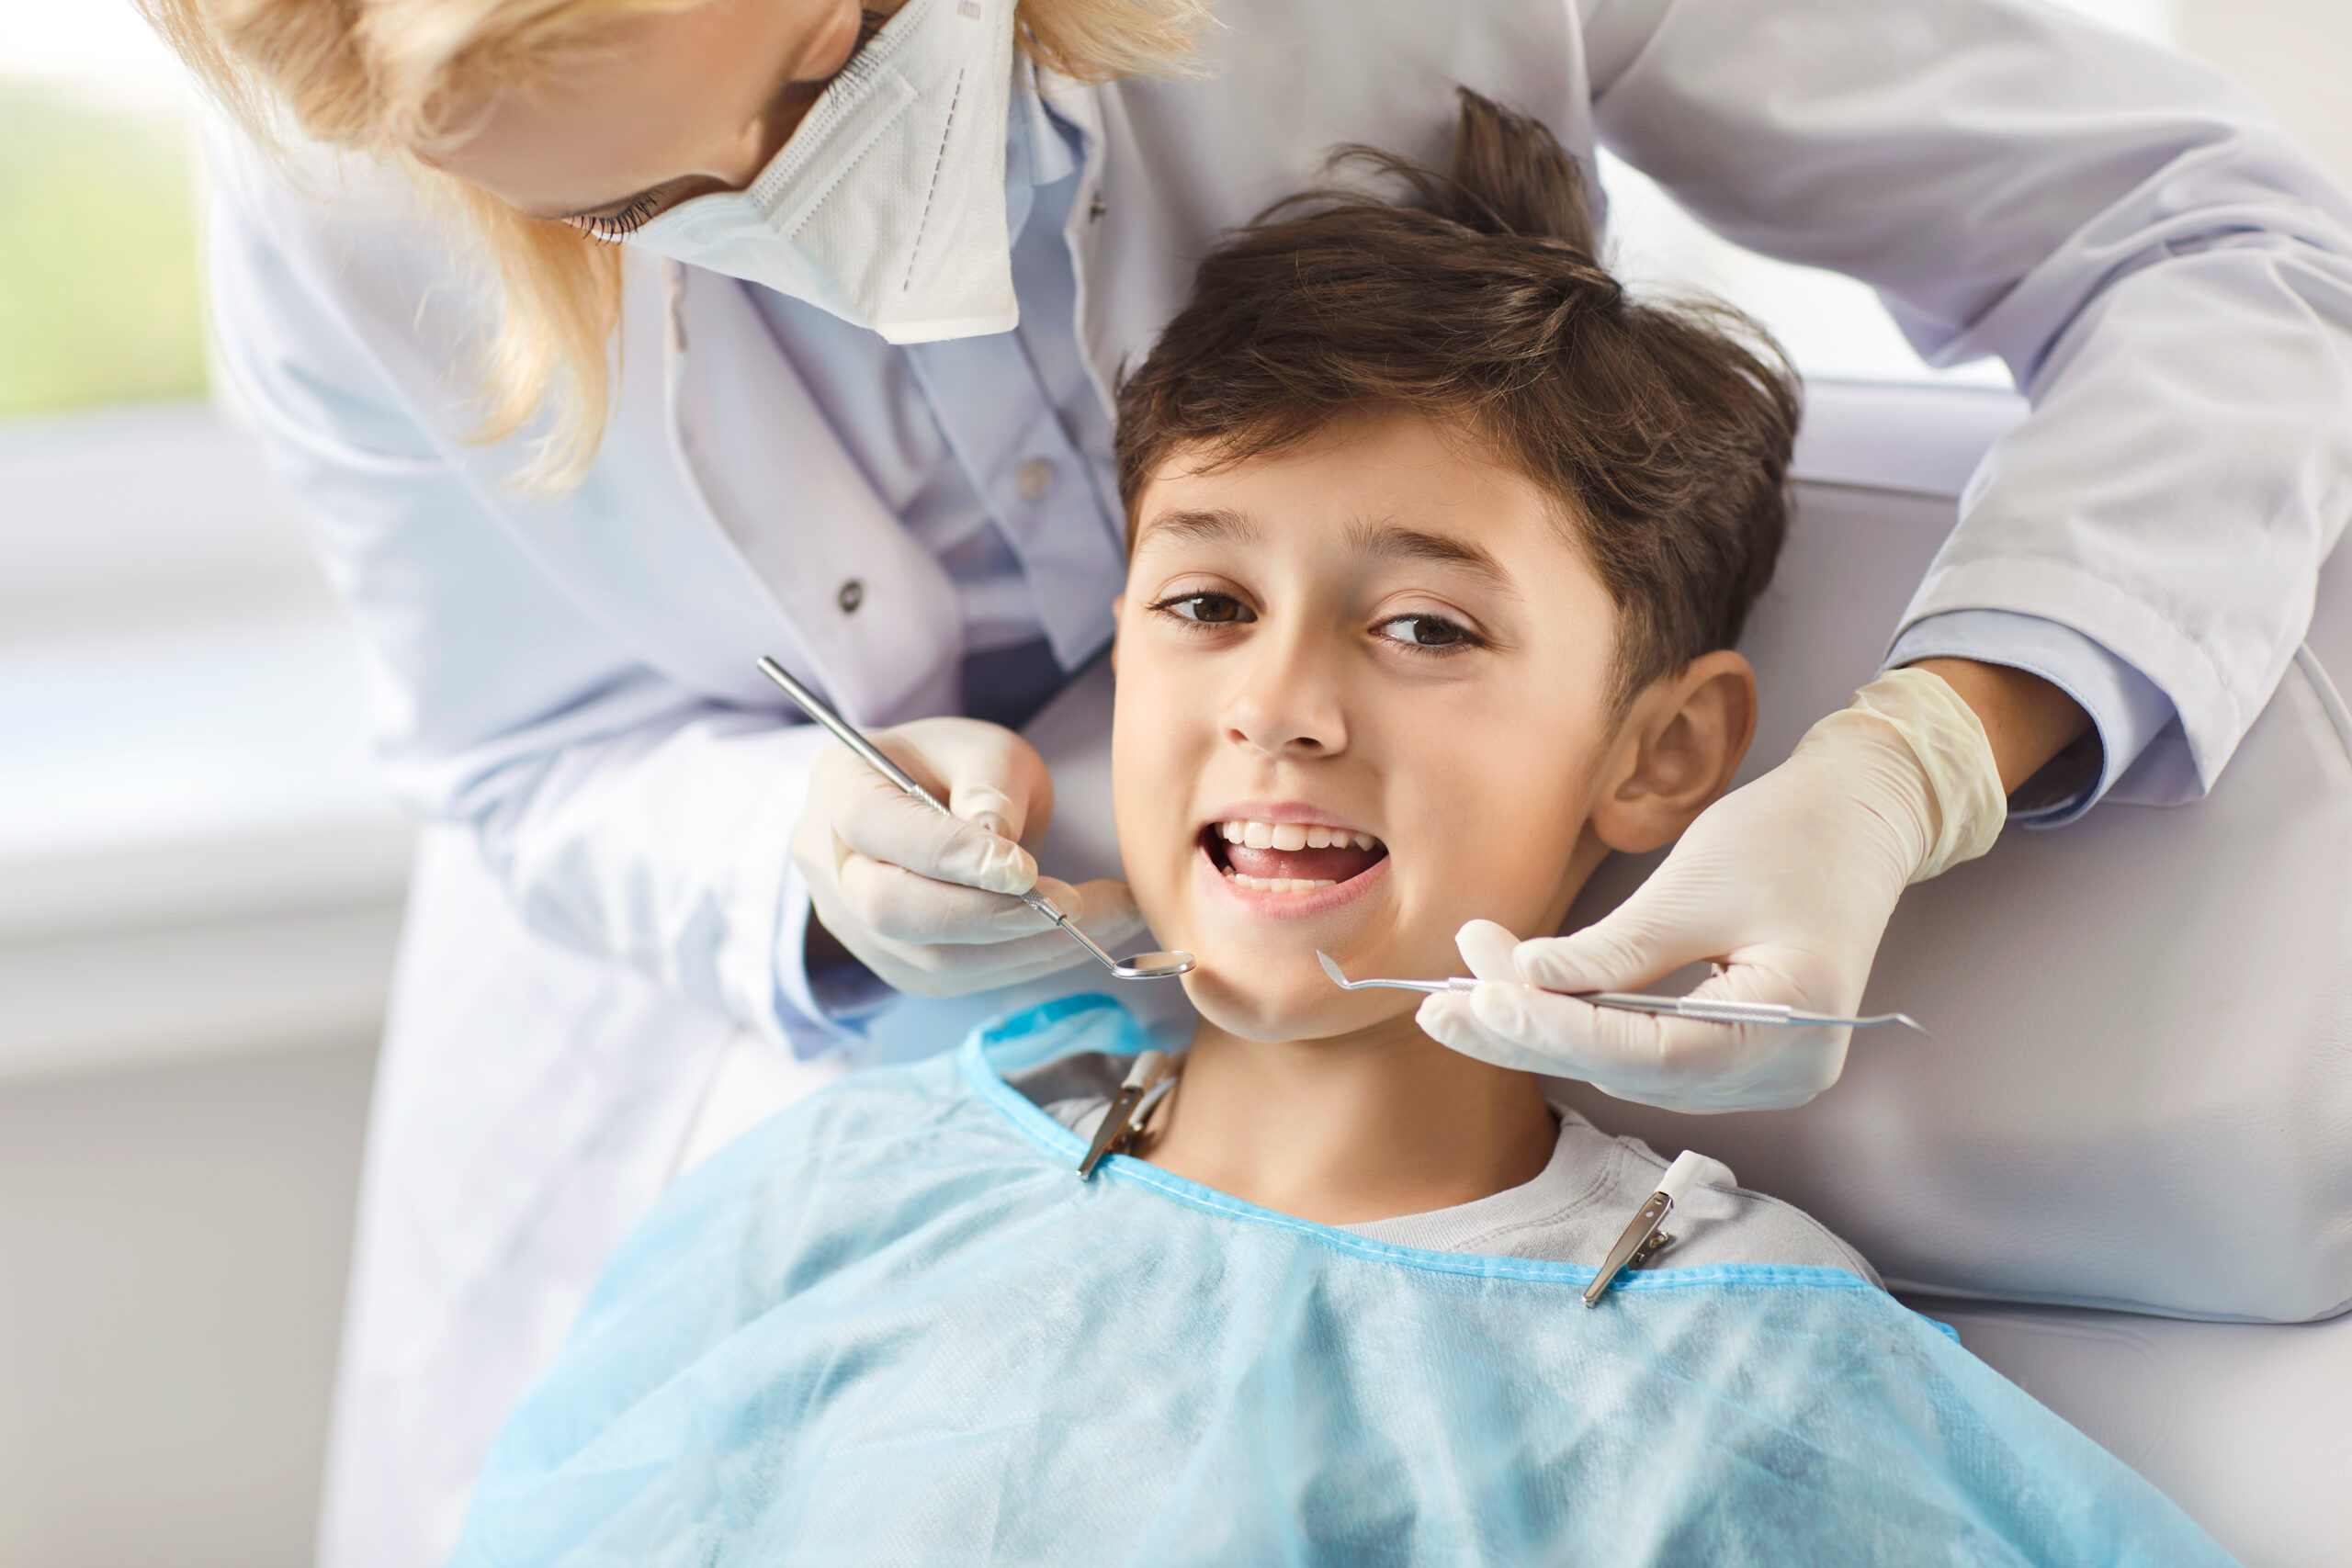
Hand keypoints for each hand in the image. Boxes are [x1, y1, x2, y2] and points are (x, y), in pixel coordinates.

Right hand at [792, 717, 1144, 997]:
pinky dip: (1026, 961)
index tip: (1025, 868)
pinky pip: (959, 978)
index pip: (875, 826)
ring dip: (1026, 946)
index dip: (947, 853)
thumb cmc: (959, 768)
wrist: (939, 805)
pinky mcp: (897, 964)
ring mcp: (854, 924)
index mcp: (838, 784)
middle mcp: (829, 863)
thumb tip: (1000, 845)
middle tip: (1075, 903)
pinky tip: (1080, 937)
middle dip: (990, 913)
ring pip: (930, 957)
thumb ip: (990, 785)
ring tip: (1108, 918)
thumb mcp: (984, 748)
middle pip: (891, 907)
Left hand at [1417, 669, 2007, 1111]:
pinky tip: (1514, 995)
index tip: (1481, 1000)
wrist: (1859, 817)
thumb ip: (1615, 948)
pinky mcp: (1735, 1055)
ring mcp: (1762, 1072)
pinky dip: (1579, 1024)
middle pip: (1629, 1070)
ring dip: (1542, 1029)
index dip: (1557, 1029)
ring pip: (1626, 1068)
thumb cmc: (1794, 835)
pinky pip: (1642, 1052)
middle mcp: (1781, 1073)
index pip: (1651, 1051)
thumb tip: (1525, 981)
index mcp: (1793, 1028)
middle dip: (1530, 1033)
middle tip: (1439, 1002)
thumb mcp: (1697, 883)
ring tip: (1461, 985)